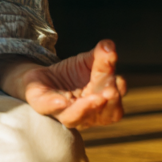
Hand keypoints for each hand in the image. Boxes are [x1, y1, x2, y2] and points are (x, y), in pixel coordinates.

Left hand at [0, 40, 125, 129]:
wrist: (42, 77)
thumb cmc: (72, 74)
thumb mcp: (87, 62)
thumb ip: (100, 56)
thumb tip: (109, 45)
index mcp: (101, 105)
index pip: (113, 101)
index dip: (117, 91)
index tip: (119, 79)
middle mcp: (85, 115)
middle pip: (100, 112)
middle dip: (107, 103)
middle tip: (110, 91)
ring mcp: (63, 113)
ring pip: (75, 117)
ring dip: (85, 109)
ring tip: (95, 99)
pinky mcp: (42, 105)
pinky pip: (48, 108)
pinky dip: (55, 105)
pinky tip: (61, 101)